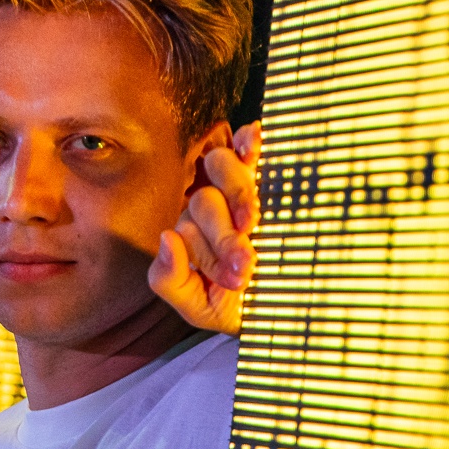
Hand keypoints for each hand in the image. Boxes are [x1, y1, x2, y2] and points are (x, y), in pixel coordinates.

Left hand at [149, 121, 261, 334]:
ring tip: (253, 224)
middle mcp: (208, 209)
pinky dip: (247, 143)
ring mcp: (235, 192)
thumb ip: (170, 280)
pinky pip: (248, 153)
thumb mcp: (199, 307)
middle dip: (225, 236)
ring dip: (237, 195)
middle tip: (247, 264)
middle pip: (203, 201)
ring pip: (220, 170)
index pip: (187, 232)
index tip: (238, 283)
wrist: (280, 310)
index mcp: (189, 235)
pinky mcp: (264, 181)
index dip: (211, 256)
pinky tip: (253, 137)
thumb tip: (167, 238)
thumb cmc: (236, 307)